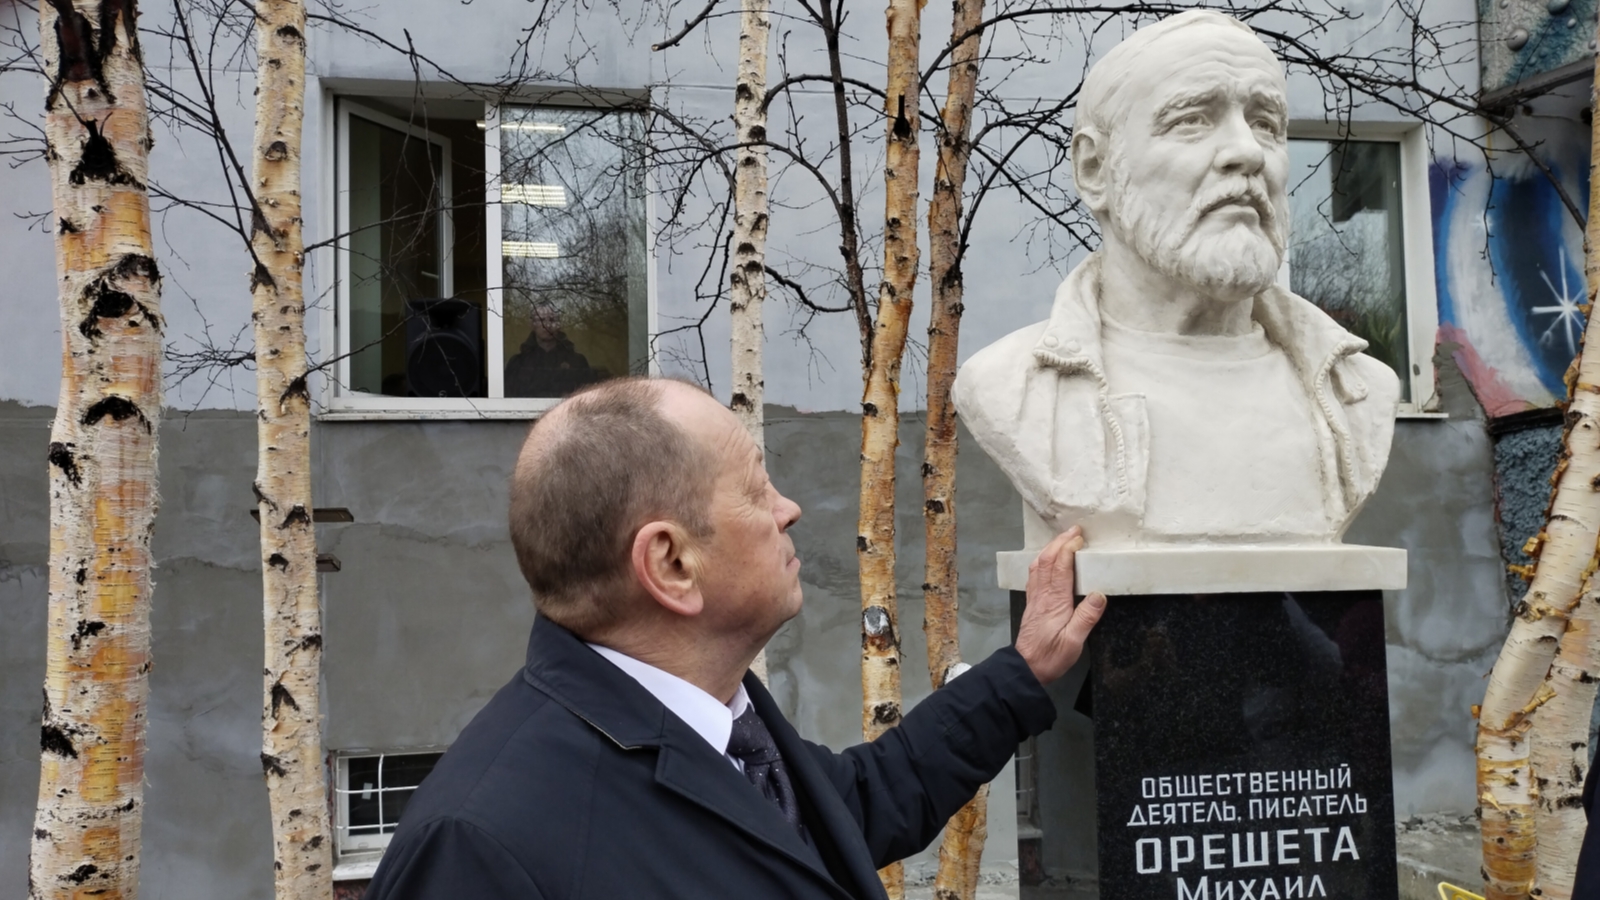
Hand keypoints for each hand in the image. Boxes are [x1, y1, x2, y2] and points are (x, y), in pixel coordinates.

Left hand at [1013, 526, 1106, 684]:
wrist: (1026, 668)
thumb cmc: (1051, 656)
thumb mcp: (1074, 642)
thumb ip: (1086, 618)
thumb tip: (1099, 594)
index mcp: (1055, 601)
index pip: (1060, 567)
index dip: (1068, 548)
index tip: (1079, 537)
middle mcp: (1043, 595)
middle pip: (1047, 560)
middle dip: (1059, 542)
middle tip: (1073, 530)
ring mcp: (1035, 598)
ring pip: (1038, 566)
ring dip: (1049, 549)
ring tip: (1061, 539)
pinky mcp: (1032, 604)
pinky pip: (1034, 575)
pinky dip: (1041, 562)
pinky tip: (1045, 561)